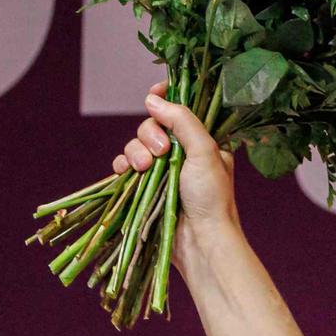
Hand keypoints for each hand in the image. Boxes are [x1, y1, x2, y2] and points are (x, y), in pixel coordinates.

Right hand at [114, 83, 238, 232]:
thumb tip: (153, 98)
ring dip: (136, 151)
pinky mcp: (146, 187)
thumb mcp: (205, 151)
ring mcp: (163, 170)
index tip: (154, 93)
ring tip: (145, 168)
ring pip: (136, 144)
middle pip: (152, 125)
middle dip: (150, 134)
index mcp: (202, 141)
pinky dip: (123, 166)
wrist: (201, 242)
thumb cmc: (212, 198)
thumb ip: (182, 120)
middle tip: (161, 152)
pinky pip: (126, 166)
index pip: (180, 109)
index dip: (166, 97)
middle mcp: (182, 152)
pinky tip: (128, 173)